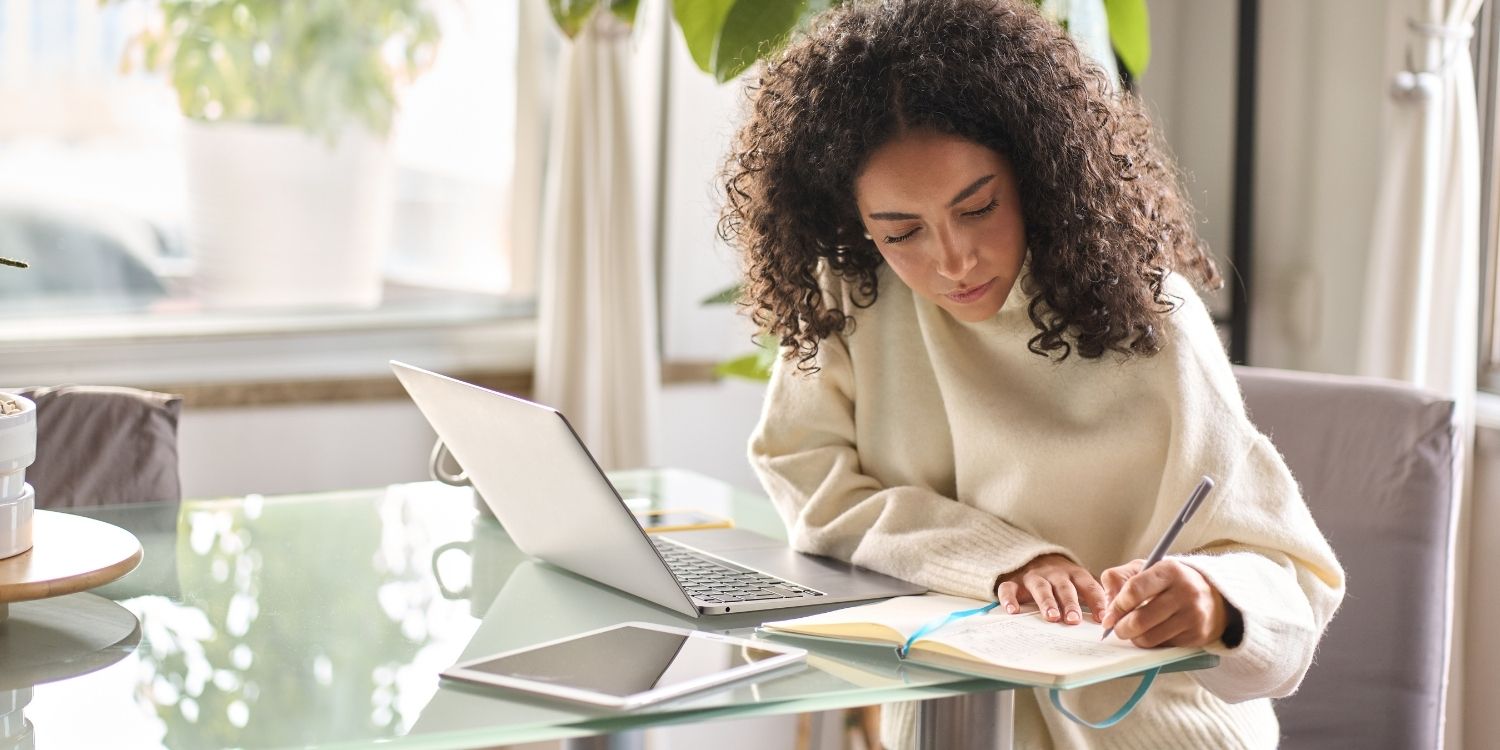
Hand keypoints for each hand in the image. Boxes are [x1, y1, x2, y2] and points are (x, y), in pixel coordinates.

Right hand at [995, 553, 1107, 624]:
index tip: (1102, 617)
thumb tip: (1110, 618)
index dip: (1096, 601)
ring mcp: (1033, 577)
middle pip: (1064, 588)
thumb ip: (1091, 596)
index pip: (1088, 586)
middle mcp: (1054, 574)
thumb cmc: (1060, 577)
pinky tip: (1013, 611)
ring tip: (1052, 617)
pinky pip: (1009, 589)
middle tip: (1074, 620)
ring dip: (1046, 602)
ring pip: (1040, 588)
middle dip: (1070, 604)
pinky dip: (1009, 599)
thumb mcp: (1077, 581)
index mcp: (1073, 574)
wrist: (1031, 556)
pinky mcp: (1014, 582)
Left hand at [1100, 558, 1228, 647]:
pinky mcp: (1198, 635)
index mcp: (1169, 570)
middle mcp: (1185, 592)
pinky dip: (1152, 643)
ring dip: (1135, 638)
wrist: (1213, 595)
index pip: (1134, 590)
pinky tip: (1153, 633)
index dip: (1116, 607)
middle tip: (1117, 629)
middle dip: (1121, 628)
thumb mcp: (1145, 568)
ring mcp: (1193, 615)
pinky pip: (1163, 646)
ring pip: (1150, 637)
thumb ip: (1119, 579)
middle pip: (1140, 619)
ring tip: (1134, 631)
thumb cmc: (1171, 582)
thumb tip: (1106, 608)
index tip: (1109, 617)